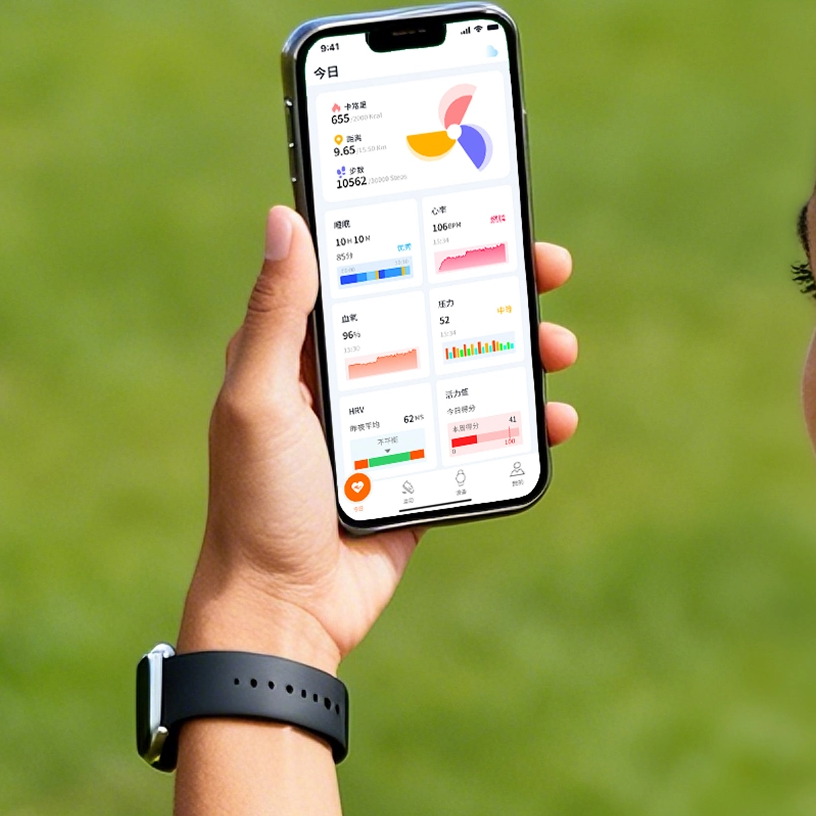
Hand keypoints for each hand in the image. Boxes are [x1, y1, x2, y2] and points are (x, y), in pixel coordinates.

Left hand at [181, 206, 579, 666]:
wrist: (282, 610)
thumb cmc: (255, 502)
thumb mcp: (258, 398)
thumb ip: (275, 314)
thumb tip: (283, 216)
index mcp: (305, 352)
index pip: (372, 271)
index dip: (425, 236)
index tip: (477, 205)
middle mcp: (352, 381)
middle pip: (437, 314)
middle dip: (497, 289)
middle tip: (549, 269)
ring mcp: (394, 430)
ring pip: (472, 372)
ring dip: (523, 354)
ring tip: (560, 349)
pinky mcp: (425, 477)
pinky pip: (486, 439)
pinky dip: (527, 425)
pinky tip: (558, 418)